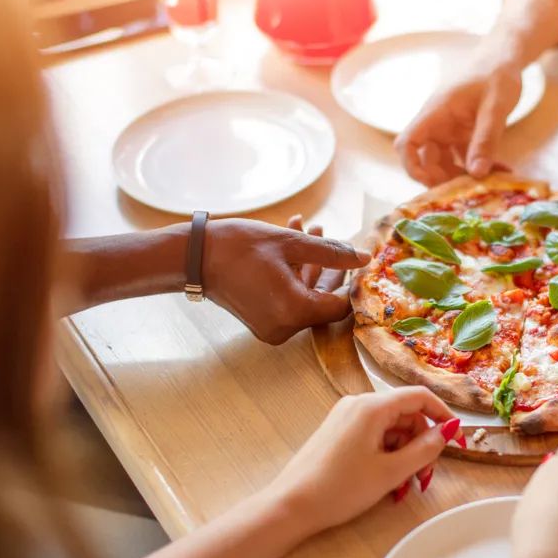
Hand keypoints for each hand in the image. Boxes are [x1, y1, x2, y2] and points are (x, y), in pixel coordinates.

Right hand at [202, 216, 369, 344]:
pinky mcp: (263, 322)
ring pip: (306, 297)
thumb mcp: (292, 243)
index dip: (352, 281)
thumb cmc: (240, 246)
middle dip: (329, 266)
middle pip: (323, 301)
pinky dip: (294, 276)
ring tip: (310, 229)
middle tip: (331, 236)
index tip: (356, 258)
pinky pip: (289, 300)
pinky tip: (294, 243)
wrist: (193, 256)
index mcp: (296, 311)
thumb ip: (332, 252)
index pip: (341, 305)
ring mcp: (273, 328)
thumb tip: (364, 258)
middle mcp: (286, 328)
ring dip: (311, 266)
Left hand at [268, 388, 458, 535]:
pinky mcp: (338, 432)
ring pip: (390, 429)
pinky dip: (386, 456)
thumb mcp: (390, 472)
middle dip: (421, 445)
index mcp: (372, 407)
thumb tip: (449, 430)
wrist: (291, 506)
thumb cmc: (340, 488)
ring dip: (404, 455)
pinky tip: (387, 483)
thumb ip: (425, 449)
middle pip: (405, 415)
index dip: (443, 415)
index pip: (419, 397)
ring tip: (402, 488)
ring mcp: (346, 417)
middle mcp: (358, 404)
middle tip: (424, 478)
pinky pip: (374, 437)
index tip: (456, 441)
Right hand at [395, 54, 518, 185]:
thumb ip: (485, 140)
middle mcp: (437, 124)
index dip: (411, 166)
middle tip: (469, 191)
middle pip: (426, 160)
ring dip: (463, 175)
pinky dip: (478, 166)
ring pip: (445, 162)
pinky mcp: (462, 134)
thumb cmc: (497, 74)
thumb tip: (476, 174)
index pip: (407, 143)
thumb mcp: (495, 107)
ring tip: (490, 183)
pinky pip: (464, 156)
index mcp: (435, 113)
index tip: (431, 183)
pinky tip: (500, 171)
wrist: (504, 57)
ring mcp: (449, 130)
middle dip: (443, 179)